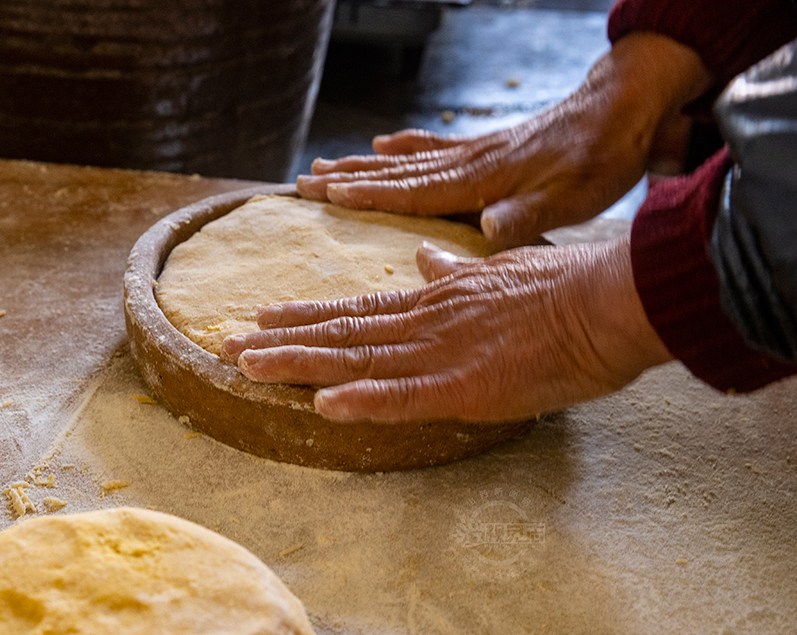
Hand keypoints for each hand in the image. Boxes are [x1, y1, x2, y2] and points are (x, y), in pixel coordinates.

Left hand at [220, 237, 672, 422]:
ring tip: (246, 368)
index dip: (303, 317)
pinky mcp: (464, 388)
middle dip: (278, 342)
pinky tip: (323, 405)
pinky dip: (362, 401)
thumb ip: (453, 272)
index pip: (353, 310)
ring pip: (353, 361)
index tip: (260, 319)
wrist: (608, 302)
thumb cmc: (560, 292)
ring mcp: (438, 355)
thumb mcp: (495, 272)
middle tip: (224, 347)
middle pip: (337, 333)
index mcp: (431, 303)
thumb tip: (424, 257)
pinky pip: (403, 398)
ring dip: (297, 365)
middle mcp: (422, 325)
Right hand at [296, 32, 709, 246]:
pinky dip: (404, 146)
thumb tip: (485, 229)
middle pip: (396, 172)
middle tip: (304, 181)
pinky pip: (433, 146)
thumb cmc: (600, 161)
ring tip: (325, 167)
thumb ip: (525, 215)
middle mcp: (469, 162)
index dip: (369, 196)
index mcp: (481, 181)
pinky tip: (384, 143)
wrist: (625, 111)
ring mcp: (476, 152)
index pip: (413, 190)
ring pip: (407, 159)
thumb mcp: (570, 199)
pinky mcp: (488, 146)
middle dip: (349, 179)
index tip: (328, 197)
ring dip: (365, 165)